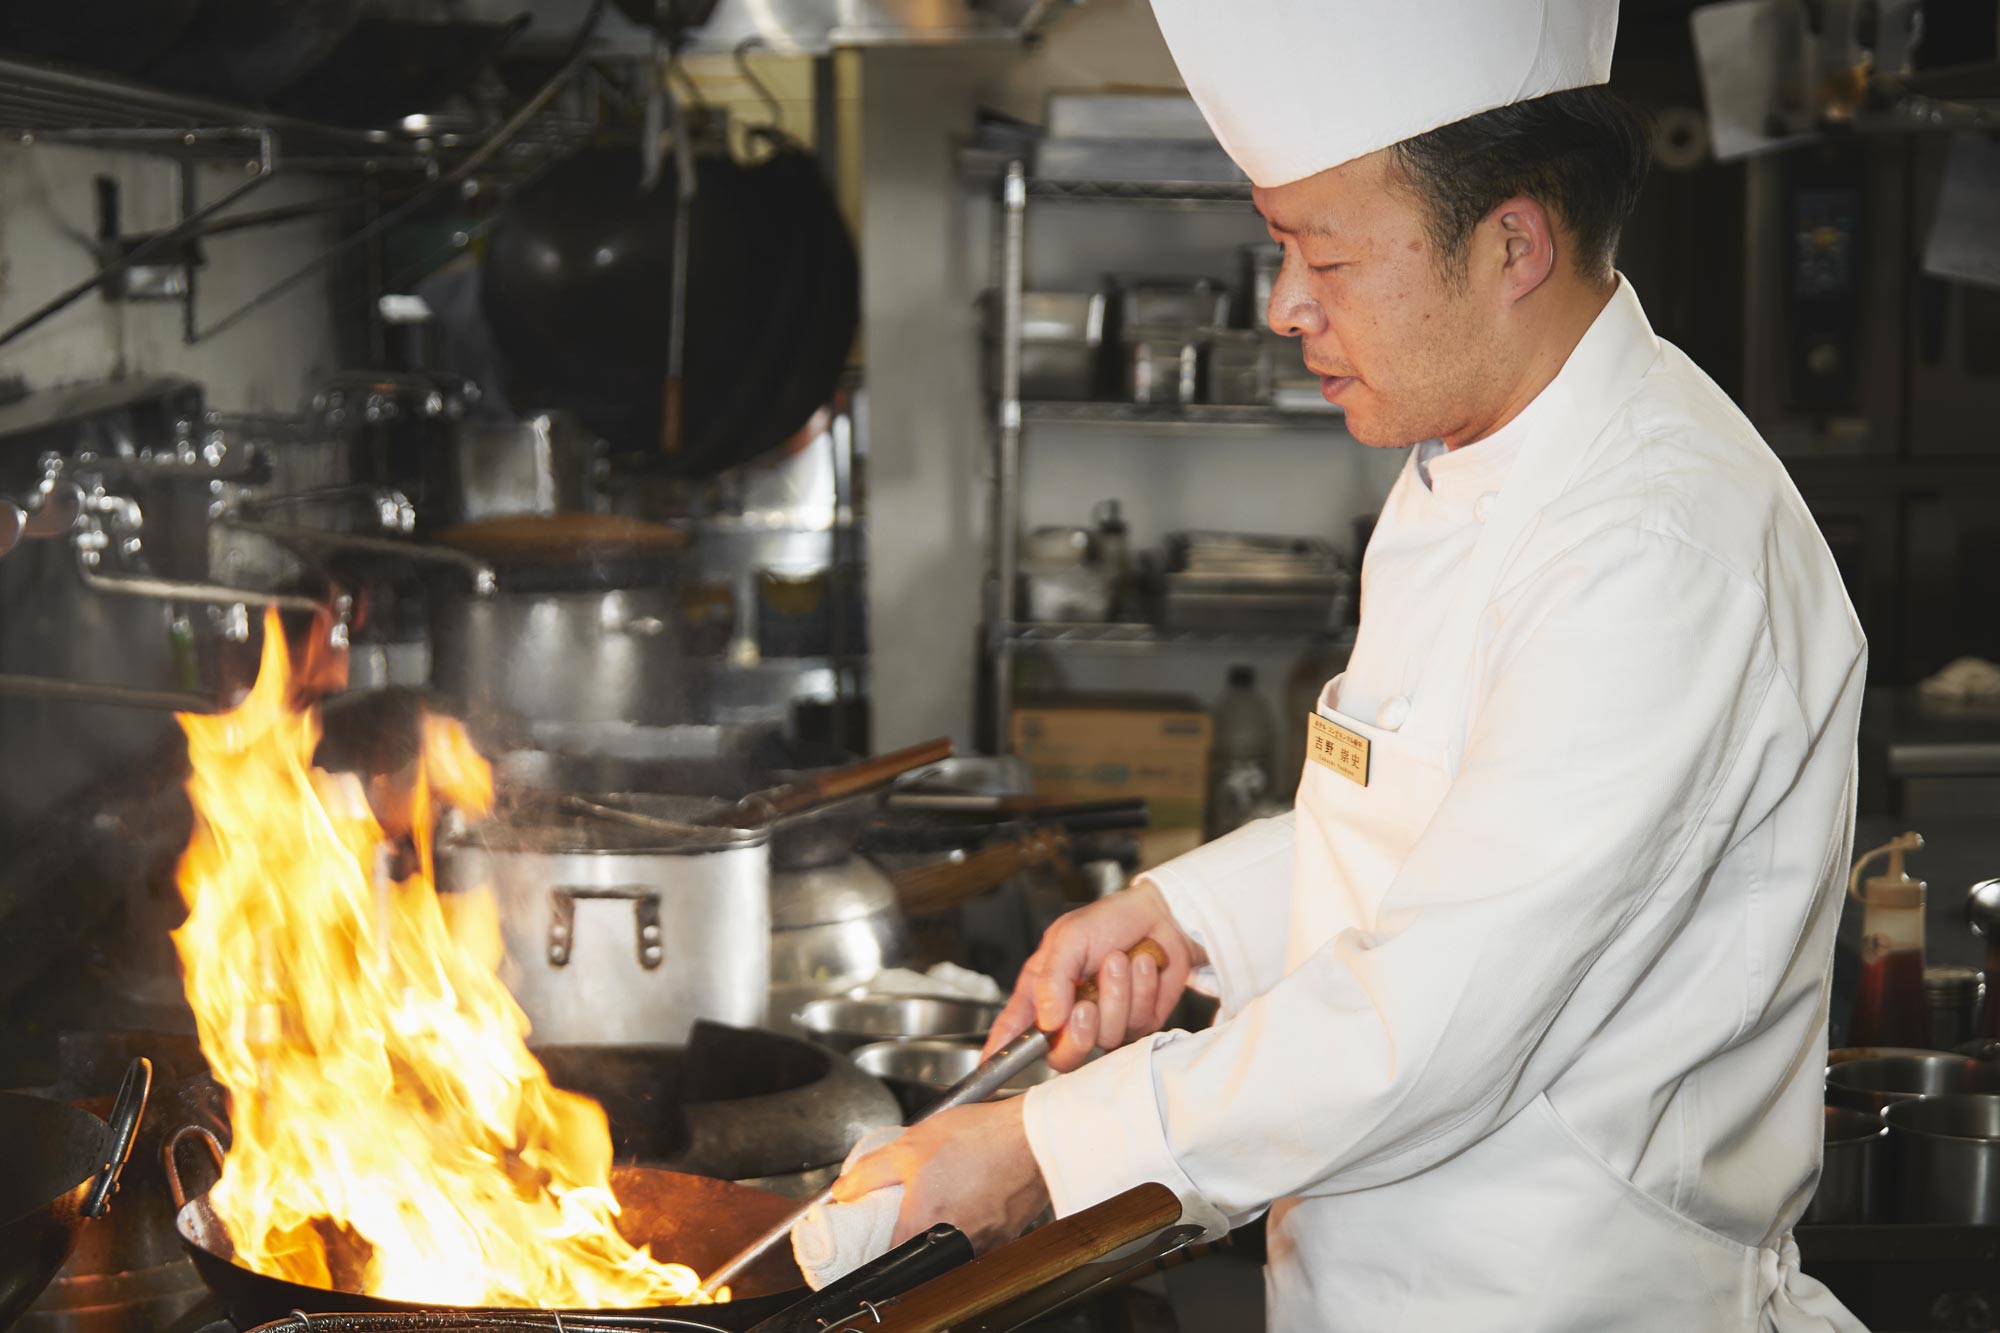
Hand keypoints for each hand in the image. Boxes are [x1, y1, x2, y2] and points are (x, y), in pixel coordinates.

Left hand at [834, 1099, 1047, 1252]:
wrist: (1037, 1136)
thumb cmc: (981, 1139)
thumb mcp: (911, 1145)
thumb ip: (870, 1172)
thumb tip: (844, 1191)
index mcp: (923, 1230)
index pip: (883, 1259)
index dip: (873, 1244)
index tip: (871, 1227)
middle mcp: (954, 1248)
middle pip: (917, 1255)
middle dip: (908, 1230)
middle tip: (907, 1203)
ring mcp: (983, 1246)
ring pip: (947, 1247)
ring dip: (940, 1224)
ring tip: (943, 1191)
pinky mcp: (1004, 1238)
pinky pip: (975, 1237)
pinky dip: (968, 1219)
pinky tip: (971, 1192)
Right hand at [981, 882, 1203, 1071]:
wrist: (1159, 915)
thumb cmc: (1108, 921)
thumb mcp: (1069, 937)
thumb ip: (1052, 978)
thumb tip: (1048, 1022)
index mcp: (1042, 993)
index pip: (1013, 1030)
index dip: (1000, 1055)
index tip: (987, 1075)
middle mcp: (1070, 1015)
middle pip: (1061, 1056)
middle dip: (1078, 1033)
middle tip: (1085, 1004)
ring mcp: (1104, 1023)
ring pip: (1105, 1037)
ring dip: (1116, 993)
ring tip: (1119, 960)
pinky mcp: (1137, 1024)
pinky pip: (1137, 1023)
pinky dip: (1141, 989)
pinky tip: (1141, 965)